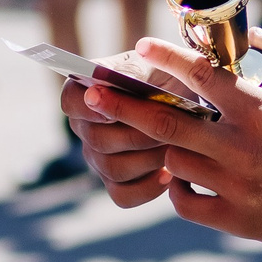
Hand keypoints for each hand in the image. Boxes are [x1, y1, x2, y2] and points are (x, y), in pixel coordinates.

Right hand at [58, 77, 181, 206]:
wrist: (190, 104)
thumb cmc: (168, 78)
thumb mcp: (155, 66)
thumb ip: (131, 73)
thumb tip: (105, 83)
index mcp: (86, 92)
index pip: (71, 101)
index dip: (88, 107)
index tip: (111, 107)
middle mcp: (86, 128)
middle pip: (97, 139)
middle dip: (135, 134)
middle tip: (166, 127)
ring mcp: (99, 159)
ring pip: (113, 168)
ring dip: (147, 158)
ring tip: (174, 146)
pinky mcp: (117, 184)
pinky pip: (124, 196)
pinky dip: (148, 187)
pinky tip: (169, 173)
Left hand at [81, 30, 261, 256]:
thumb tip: (254, 32)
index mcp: (260, 111)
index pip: (198, 77)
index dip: (165, 58)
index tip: (138, 48)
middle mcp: (241, 149)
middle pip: (167, 122)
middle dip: (125, 105)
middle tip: (93, 95)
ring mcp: (237, 188)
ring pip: (175, 161)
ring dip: (156, 146)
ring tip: (133, 133)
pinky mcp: (240, 222)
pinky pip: (188, 203)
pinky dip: (177, 187)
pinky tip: (178, 175)